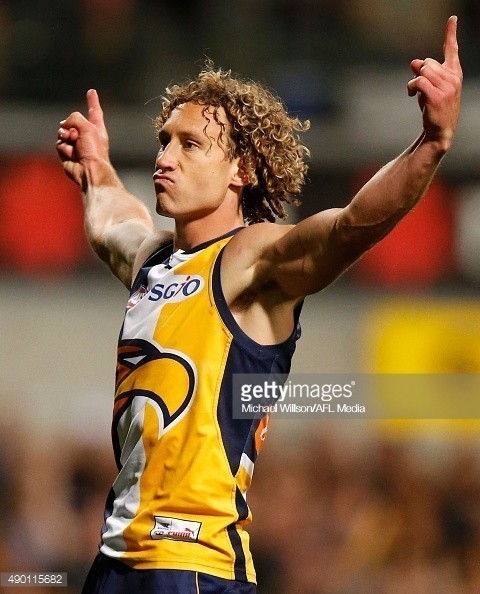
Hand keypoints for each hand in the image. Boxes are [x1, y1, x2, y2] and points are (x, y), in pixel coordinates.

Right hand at [56, 89, 112, 186]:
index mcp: (96, 129)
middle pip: (71, 122)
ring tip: (75, 146)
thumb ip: (75, 118)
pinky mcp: (67, 153)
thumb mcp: (88, 127)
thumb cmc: (94, 150)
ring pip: (62, 132)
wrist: (89, 170)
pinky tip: (72, 155)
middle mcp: (86, 136)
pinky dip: (64, 148)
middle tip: (76, 136)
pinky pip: (59, 144)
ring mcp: (76, 144)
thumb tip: (63, 126)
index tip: (92, 92)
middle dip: (70, 127)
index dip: (93, 101)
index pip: (94, 111)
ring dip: (66, 137)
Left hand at [407, 15, 462, 151]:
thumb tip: (414, 62)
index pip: (452, 50)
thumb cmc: (434, 108)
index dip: (451, 33)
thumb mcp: (429, 88)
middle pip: (428, 62)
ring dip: (413, 81)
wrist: (439, 130)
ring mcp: (447, 86)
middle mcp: (453, 77)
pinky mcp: (437, 95)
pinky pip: (419, 81)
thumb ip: (424, 73)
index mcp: (454, 73)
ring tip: (414, 92)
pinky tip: (411, 95)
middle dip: (419, 72)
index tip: (452, 18)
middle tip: (417, 86)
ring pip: (423, 71)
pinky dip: (411, 86)